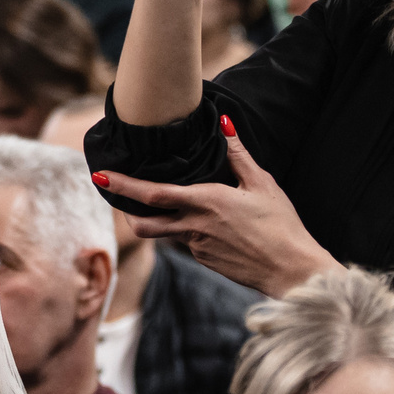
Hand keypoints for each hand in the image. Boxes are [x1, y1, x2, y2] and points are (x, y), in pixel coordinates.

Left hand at [97, 117, 334, 298]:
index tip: (100, 176)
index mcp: (206, 202)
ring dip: (158, 217)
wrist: (292, 271)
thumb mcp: (262, 183)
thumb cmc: (281, 225)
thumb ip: (238, 154)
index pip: (152, 194)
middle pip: (144, 223)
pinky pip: (188, 242)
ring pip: (166, 232)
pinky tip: (206, 222)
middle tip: (114, 192)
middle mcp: (194, 227)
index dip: (122, 186)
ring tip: (159, 202)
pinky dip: (187, 229)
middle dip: (126, 209)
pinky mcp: (206, 261)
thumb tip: (224, 123)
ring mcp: (198, 248)